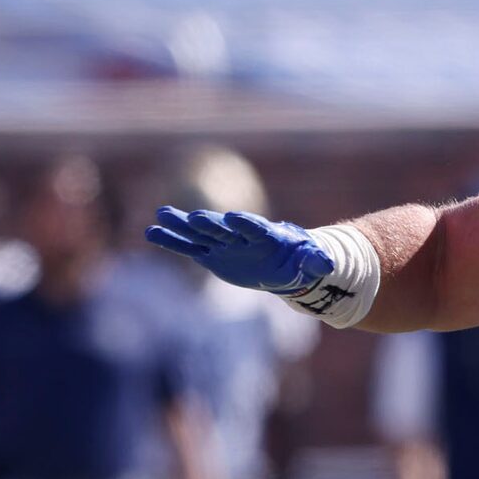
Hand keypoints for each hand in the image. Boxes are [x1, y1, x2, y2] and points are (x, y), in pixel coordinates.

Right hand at [146, 209, 334, 300]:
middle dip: (209, 223)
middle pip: (223, 228)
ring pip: (199, 234)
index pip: (255, 228)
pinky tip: (151, 232)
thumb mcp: (312, 262)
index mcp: (266, 235)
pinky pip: (189, 247)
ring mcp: (224, 244)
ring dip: (181, 226)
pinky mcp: (212, 254)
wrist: (284, 262)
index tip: (235, 219)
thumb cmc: (300, 259)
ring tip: (160, 214)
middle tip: (193, 217)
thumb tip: (327, 264)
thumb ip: (316, 261)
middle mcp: (240, 236)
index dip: (246, 224)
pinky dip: (172, 241)